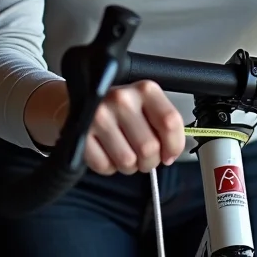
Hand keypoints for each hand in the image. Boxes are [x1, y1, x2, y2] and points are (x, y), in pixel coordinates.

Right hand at [54, 80, 185, 174]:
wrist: (82, 102)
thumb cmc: (121, 108)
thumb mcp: (146, 105)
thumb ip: (163, 124)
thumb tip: (171, 152)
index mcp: (144, 90)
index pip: (170, 122)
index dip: (174, 145)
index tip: (170, 154)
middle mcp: (122, 99)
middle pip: (149, 148)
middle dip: (150, 161)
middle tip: (144, 156)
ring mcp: (100, 116)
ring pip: (128, 162)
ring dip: (129, 166)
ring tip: (124, 151)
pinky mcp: (82, 134)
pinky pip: (105, 166)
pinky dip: (109, 167)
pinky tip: (107, 152)